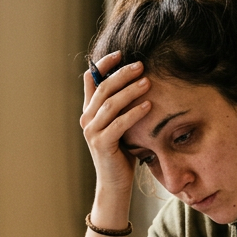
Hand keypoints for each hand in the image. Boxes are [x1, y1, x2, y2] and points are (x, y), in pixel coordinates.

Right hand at [80, 52, 151, 207]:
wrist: (115, 183)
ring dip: (130, 90)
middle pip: (103, 88)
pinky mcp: (102, 143)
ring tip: (147, 81)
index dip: (104, 64)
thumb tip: (136, 80)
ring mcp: (92, 131)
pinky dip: (134, 112)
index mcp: (89, 111)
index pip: (91, 79)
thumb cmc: (122, 153)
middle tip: (141, 65)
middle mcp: (87, 119)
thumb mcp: (120, 125)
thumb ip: (120, 106)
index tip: (121, 53)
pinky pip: (119, 123)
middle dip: (122, 74)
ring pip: (110, 103)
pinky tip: (149, 105)